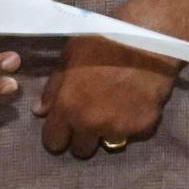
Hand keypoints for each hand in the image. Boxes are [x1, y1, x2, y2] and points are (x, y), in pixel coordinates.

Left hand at [40, 24, 184, 159]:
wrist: (148, 38)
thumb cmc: (104, 41)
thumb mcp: (70, 57)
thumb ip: (54, 88)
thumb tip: (41, 111)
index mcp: (68, 107)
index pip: (54, 142)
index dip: (58, 135)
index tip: (65, 127)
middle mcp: (91, 123)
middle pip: (81, 150)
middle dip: (84, 137)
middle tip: (93, 117)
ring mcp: (119, 128)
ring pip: (108, 143)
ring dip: (109, 130)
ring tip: (117, 107)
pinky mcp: (144, 127)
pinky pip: (134, 133)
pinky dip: (133, 122)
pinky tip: (136, 102)